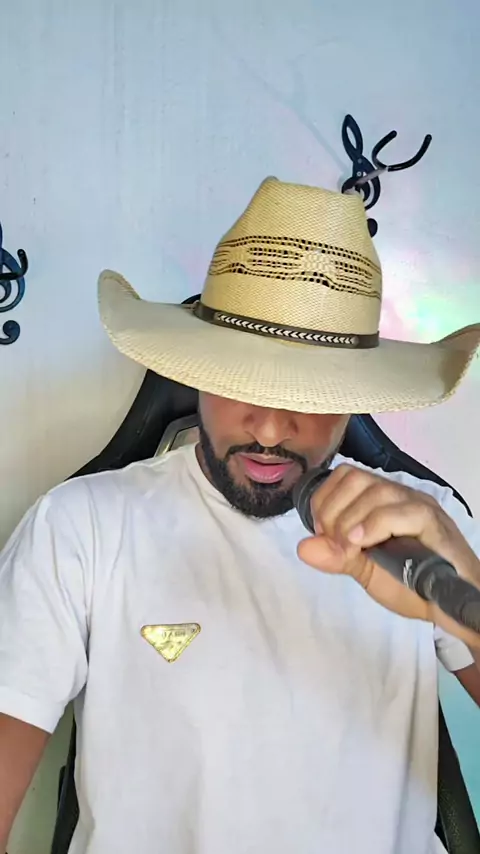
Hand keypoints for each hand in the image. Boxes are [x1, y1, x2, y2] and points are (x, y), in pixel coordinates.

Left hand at [297, 463, 479, 648]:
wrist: (452, 607)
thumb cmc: (412, 585)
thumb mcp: (365, 570)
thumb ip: (336, 557)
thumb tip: (303, 546)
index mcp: (382, 501)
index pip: (346, 475)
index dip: (325, 499)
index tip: (321, 531)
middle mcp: (400, 496)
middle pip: (356, 478)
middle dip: (333, 509)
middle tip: (334, 541)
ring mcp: (418, 506)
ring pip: (376, 492)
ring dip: (350, 520)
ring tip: (349, 548)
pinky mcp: (434, 523)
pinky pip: (401, 511)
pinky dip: (374, 525)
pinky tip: (362, 544)